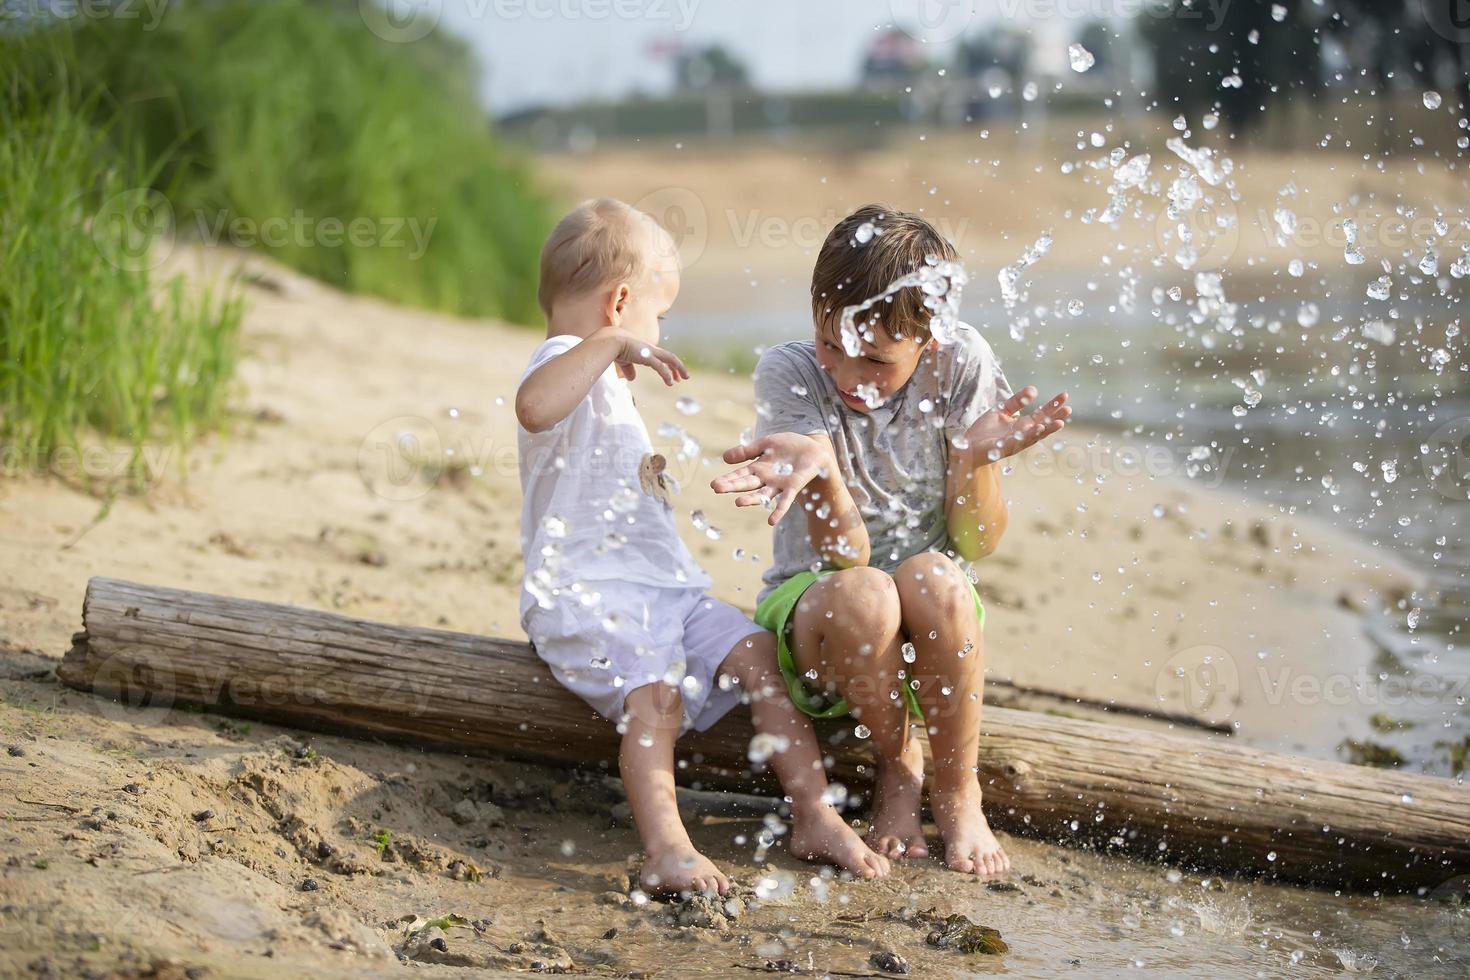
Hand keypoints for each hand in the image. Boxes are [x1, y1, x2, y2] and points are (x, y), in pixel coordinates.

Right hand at [595, 326, 689, 385]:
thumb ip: (629, 368)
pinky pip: (661, 367)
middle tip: (684, 377)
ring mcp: (650, 352)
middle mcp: (650, 349)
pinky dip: (667, 374)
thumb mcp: (623, 361)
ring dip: (679, 368)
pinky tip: (670, 382)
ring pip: (670, 359)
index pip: (661, 357)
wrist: (610, 341)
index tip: (673, 375)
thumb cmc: (614, 348)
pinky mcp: (648, 357)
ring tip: (684, 378)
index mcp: (645, 350)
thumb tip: (632, 378)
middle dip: (678, 367)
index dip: (668, 366)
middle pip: (669, 357)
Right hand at [710, 432, 834, 525]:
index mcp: (758, 467)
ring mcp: (779, 484)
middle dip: (732, 486)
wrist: (814, 448)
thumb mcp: (766, 443)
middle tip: (717, 488)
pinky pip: (785, 501)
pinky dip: (778, 511)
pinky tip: (771, 521)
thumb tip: (724, 458)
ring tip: (738, 502)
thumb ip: (747, 451)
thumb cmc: (789, 445)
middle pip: (747, 484)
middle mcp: (766, 479)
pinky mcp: (793, 487)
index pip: (739, 474)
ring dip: (751, 500)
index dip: (727, 479)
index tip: (714, 484)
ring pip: (762, 494)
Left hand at [962, 386, 1069, 460]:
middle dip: (1055, 418)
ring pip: (1034, 436)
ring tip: (1060, 422)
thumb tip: (1034, 389)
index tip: (1065, 395)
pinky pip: (1018, 441)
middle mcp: (1022, 435)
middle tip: (1069, 409)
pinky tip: (1038, 429)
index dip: (1053, 405)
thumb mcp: (1001, 410)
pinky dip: (1029, 435)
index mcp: (1022, 425)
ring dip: (1047, 430)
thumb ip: (1017, 401)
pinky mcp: (1002, 448)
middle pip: (1043, 425)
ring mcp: (1014, 442)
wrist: (966, 447)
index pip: (1041, 414)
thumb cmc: (984, 431)